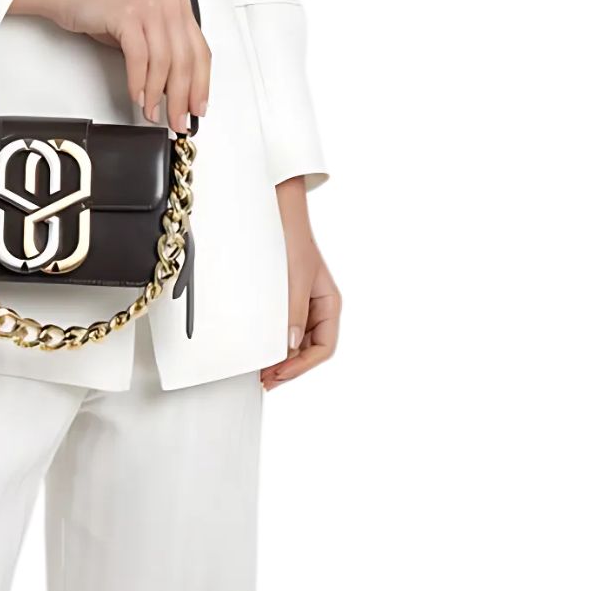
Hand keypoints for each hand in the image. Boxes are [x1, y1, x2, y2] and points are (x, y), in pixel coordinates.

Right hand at [10, 0, 208, 133]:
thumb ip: (163, 53)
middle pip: (185, 60)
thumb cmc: (105, 12)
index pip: (201, 53)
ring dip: (158, 94)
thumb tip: (176, 91)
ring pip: (164, 61)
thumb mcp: (144, 30)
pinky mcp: (127, 15)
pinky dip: (139, 82)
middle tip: (177, 120)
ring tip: (152, 112)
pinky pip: (139, 57)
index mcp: (179, 8)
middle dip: (182, 97)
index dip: (201, 85)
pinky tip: (137, 96)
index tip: (197, 109)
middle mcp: (168, 5)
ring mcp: (149, 8)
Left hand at [261, 176, 340, 389]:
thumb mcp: (295, 278)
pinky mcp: (284, 299)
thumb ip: (293, 312)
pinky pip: (282, 327)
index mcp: (330, 304)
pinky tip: (260, 349)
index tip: (278, 373)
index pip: (324, 347)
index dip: (302, 365)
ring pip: (295, 342)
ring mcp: (301, 304)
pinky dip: (273, 342)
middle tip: (265, 380)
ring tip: (260, 371)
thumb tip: (288, 347)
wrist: (276, 211)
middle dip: (289, 367)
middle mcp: (318, 307)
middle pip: (309, 349)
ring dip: (281, 358)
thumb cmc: (292, 240)